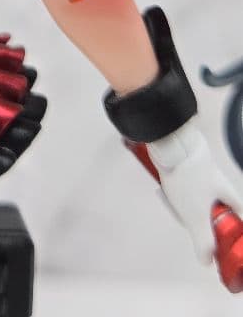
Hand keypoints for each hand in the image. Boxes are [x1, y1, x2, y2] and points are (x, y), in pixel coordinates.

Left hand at [148, 118, 242, 263]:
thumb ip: (204, 241)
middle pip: (217, 213)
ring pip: (198, 202)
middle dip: (203, 223)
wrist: (169, 141)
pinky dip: (178, 195)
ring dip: (186, 208)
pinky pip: (185, 190)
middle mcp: (220, 185)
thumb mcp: (196, 216)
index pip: (240, 219)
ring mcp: (204, 176)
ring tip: (174, 203)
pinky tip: (167, 194)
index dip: (237, 235)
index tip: (228, 246)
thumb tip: (207, 260)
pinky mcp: (189, 170)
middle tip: (192, 225)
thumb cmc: (187, 176)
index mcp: (230, 196)